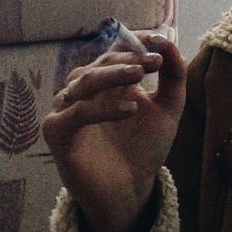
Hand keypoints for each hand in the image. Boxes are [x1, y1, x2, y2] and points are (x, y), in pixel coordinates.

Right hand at [42, 32, 186, 231]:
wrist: (131, 192)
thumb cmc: (144, 147)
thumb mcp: (168, 108)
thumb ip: (173, 76)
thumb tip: (169, 40)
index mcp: (107, 80)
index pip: (116, 49)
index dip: (136, 41)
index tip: (161, 41)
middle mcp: (84, 91)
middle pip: (101, 62)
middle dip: (128, 57)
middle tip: (155, 60)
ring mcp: (67, 110)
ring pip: (84, 81)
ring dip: (112, 73)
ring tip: (140, 74)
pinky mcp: (57, 133)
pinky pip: (75, 114)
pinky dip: (101, 108)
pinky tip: (130, 109)